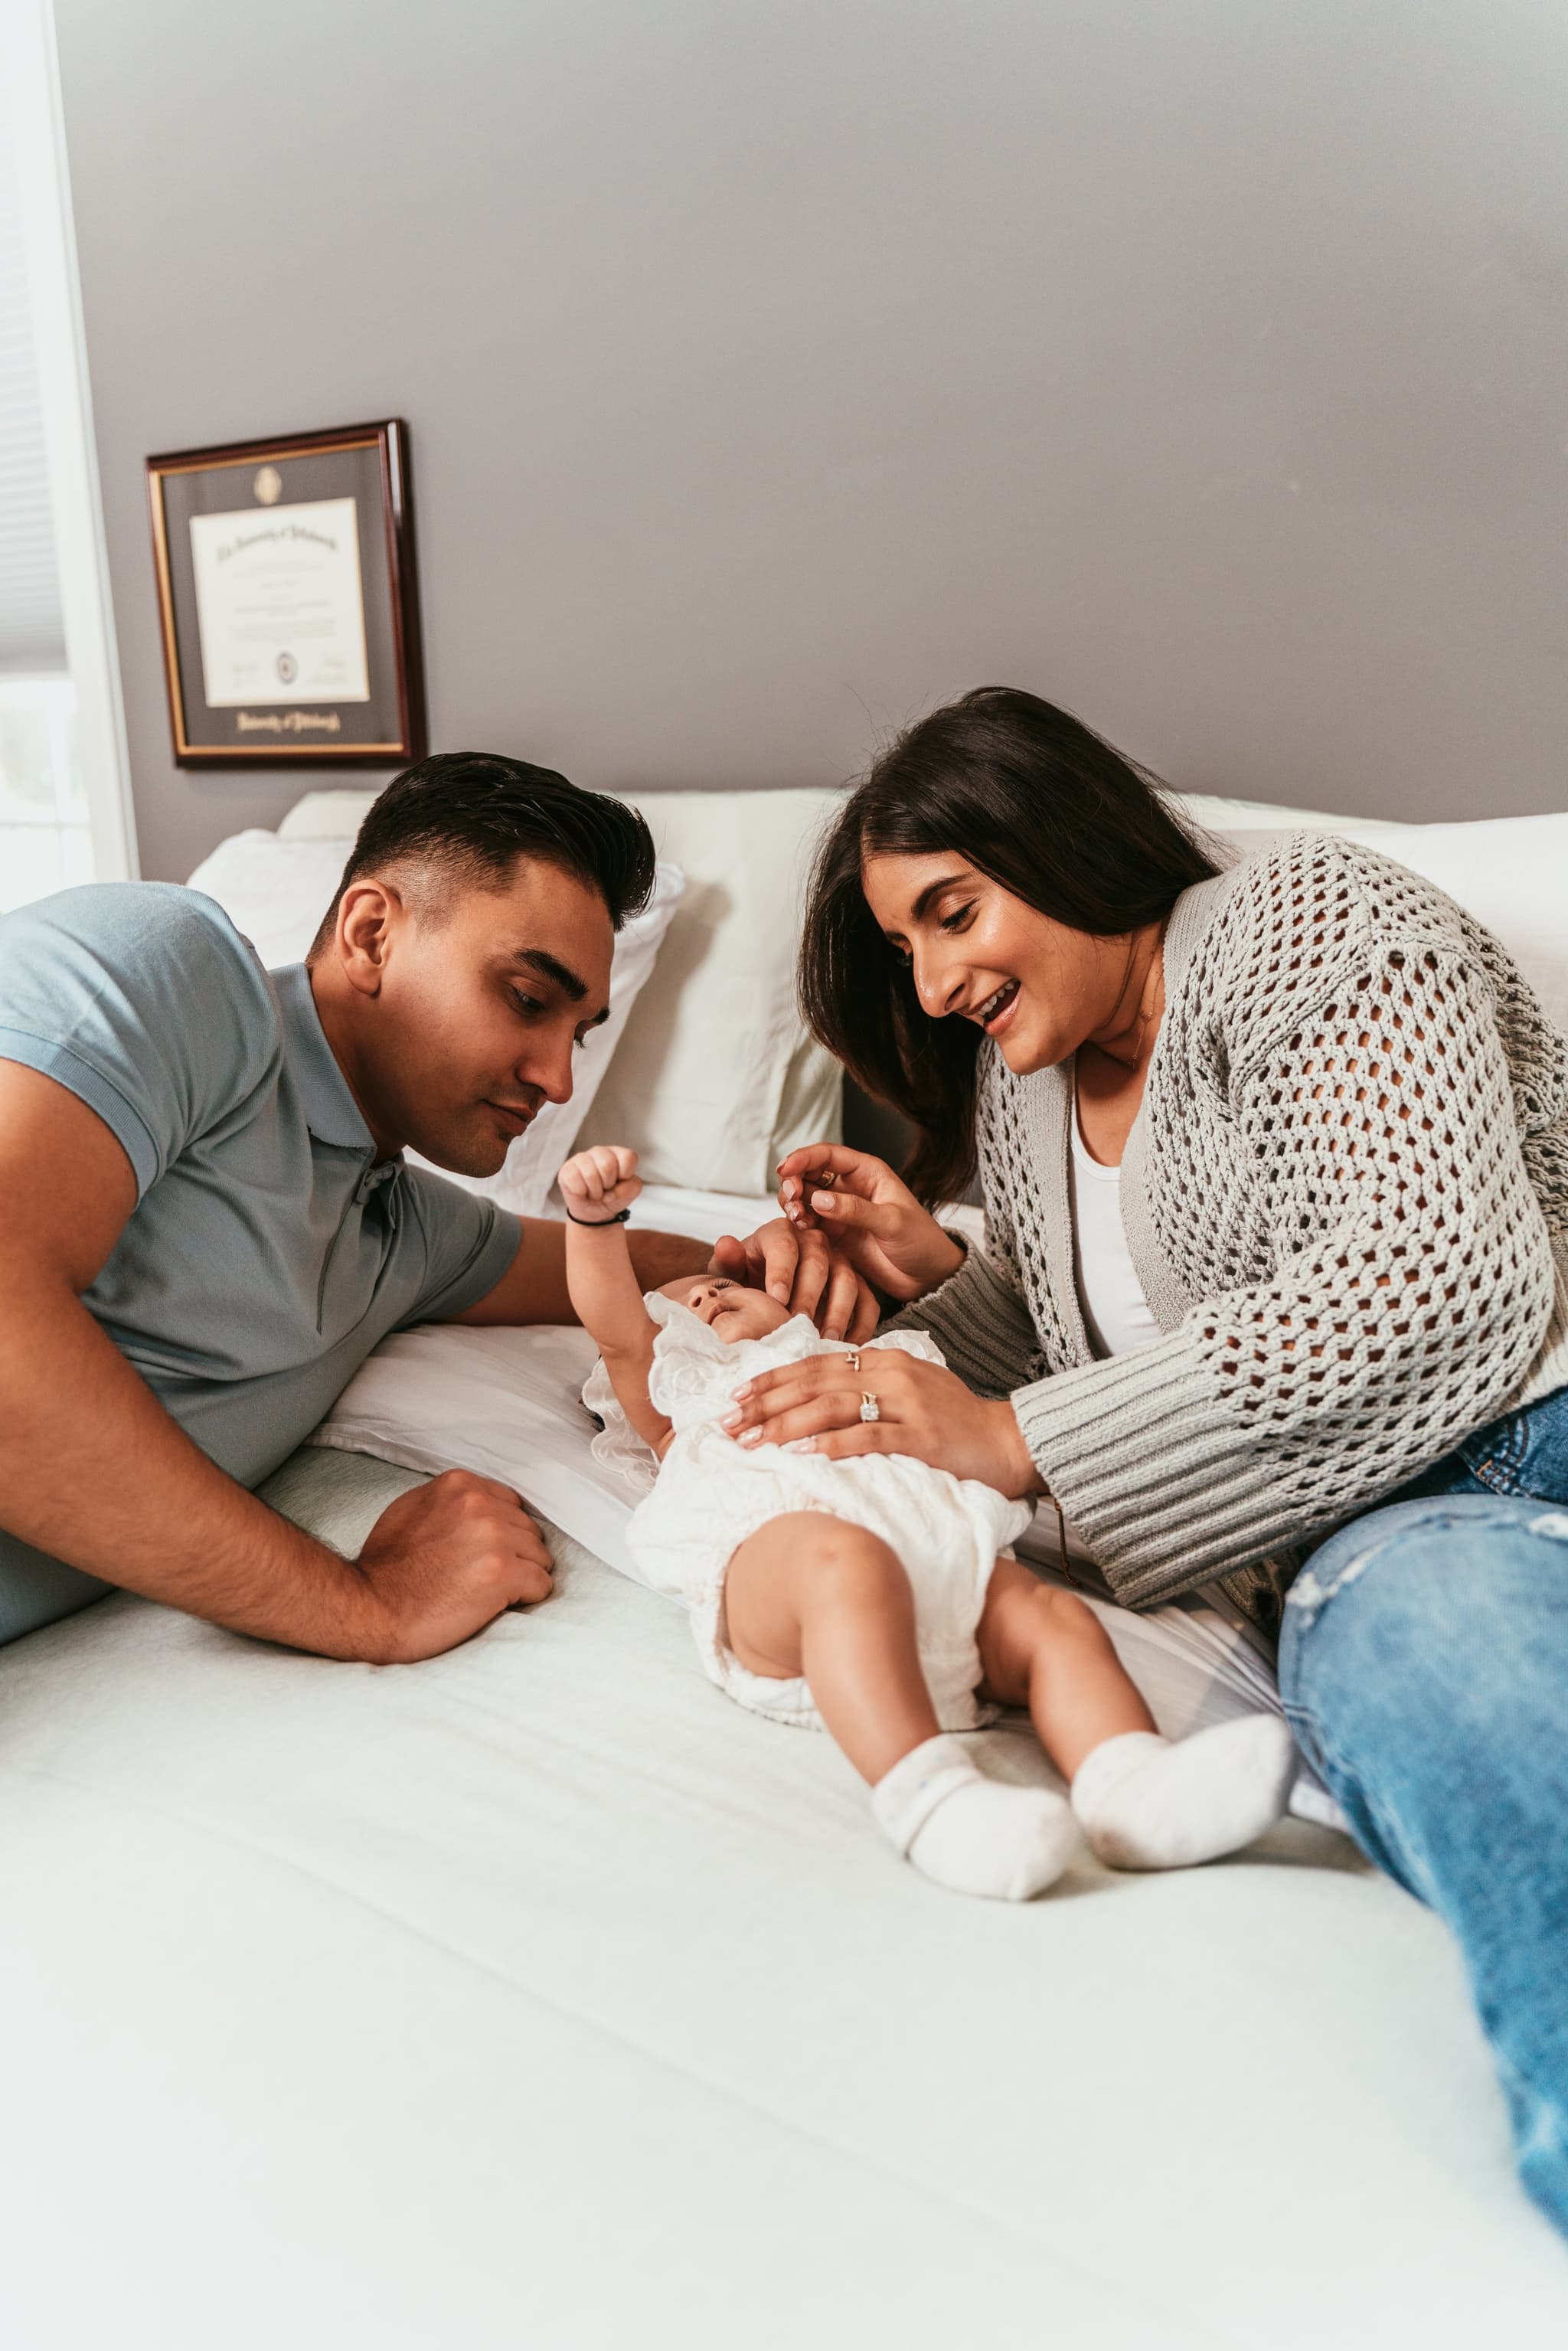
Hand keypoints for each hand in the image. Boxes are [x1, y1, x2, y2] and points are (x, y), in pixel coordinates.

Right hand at [354, 1470, 554, 1661]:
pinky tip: (499, 1605)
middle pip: (529, 1530)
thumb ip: (451, 1502)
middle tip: (484, 1579)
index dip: (501, 1534)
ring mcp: (494, 1537)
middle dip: (514, 1555)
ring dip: (522, 1577)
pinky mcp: (504, 1573)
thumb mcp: (412, 1510)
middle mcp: (480, 1503)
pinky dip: (527, 1598)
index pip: (510, 1505)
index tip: (483, 1554)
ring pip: (540, 1557)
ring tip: (490, 1594)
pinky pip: (541, 1584)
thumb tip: (485, 1505)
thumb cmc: (385, 1569)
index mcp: (460, 1485)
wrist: (369, 1610)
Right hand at [559, 1143, 642, 1223]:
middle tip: (605, 1189)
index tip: (620, 1182)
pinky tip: (582, 1191)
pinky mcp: (566, 1169)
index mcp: (618, 1154)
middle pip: (607, 1165)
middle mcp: (600, 1152)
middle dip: (608, 1184)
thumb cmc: (612, 1197)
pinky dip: (581, 1192)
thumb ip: (632, 1186)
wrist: (594, 1212)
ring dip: (595, 1192)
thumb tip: (616, 1187)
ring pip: (590, 1174)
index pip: (628, 1157)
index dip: (626, 1175)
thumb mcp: (629, 1193)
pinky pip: (574, 1180)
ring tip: (594, 1192)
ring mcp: (581, 1158)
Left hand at [709, 1217, 878, 1343]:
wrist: (762, 1299)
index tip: (777, 1299)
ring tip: (822, 1340)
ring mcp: (839, 1262)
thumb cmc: (746, 1284)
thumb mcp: (730, 1275)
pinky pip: (868, 1302)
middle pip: (818, 1263)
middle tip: (797, 1324)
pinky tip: (843, 1348)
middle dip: (808, 1296)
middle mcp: (813, 1241)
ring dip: (837, 1313)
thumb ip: (727, 1261)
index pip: (784, 1245)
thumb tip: (727, 1244)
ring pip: (848, 1280)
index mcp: (779, 1233)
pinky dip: (861, 1326)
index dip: (781, 1272)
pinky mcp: (858, 1286)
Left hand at [720, 1349, 1042, 1497]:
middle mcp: (891, 1373)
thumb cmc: (953, 1422)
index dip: (772, 1378)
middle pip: (815, 1382)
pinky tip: (801, 1454)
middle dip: (766, 1402)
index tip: (735, 1395)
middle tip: (727, 1422)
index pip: (816, 1363)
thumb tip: (812, 1401)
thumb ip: (865, 1388)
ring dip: (786, 1424)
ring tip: (751, 1441)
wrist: (1009, 1441)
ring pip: (834, 1406)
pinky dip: (831, 1444)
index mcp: (884, 1359)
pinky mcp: (922, 1435)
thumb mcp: (906, 1391)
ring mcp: (908, 1403)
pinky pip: (869, 1436)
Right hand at [774, 1145, 965, 1302]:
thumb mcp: (892, 1222)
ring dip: (794, 1204)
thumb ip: (855, 1210)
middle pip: (809, 1173)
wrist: (927, 1277)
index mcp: (867, 1173)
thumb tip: (819, 1199)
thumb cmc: (921, 1242)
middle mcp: (849, 1188)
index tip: (785, 1169)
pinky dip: (798, 1225)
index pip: (828, 1155)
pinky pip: (807, 1224)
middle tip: (792, 1198)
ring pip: (804, 1198)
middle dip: (794, 1181)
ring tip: (798, 1218)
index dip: (803, 1158)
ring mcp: (839, 1212)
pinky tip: (802, 1231)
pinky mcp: (834, 1235)